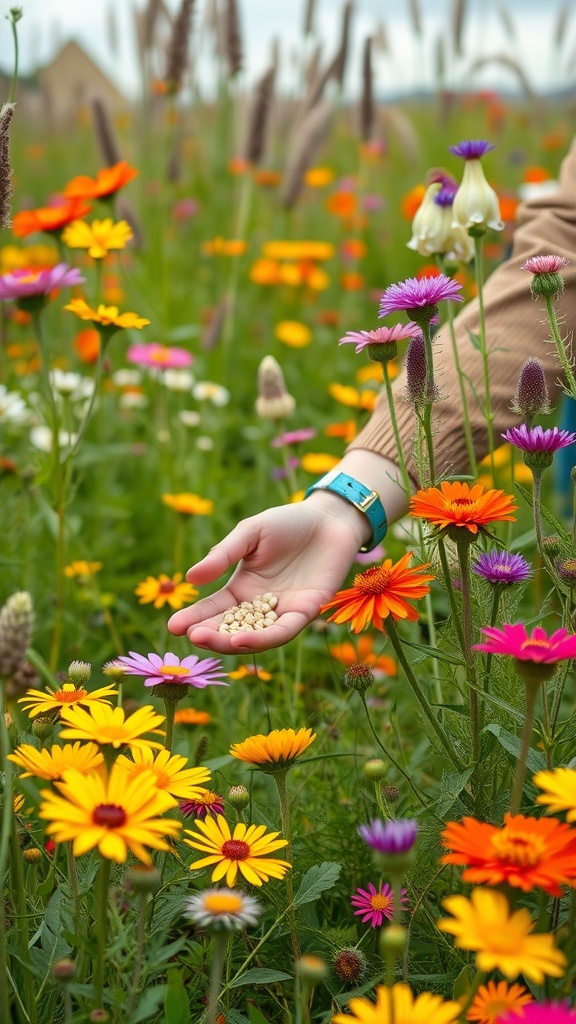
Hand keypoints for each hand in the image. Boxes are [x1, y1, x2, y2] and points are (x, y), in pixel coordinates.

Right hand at [167, 494, 368, 653]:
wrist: (329, 518)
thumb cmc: (288, 523)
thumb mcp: (249, 534)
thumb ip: (223, 555)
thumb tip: (190, 578)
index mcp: (242, 588)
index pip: (214, 609)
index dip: (194, 618)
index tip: (173, 626)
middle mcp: (260, 606)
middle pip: (231, 629)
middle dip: (209, 635)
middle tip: (189, 636)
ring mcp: (283, 612)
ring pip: (254, 637)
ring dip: (230, 642)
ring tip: (207, 640)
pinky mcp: (307, 612)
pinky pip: (282, 631)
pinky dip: (262, 638)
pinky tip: (243, 640)